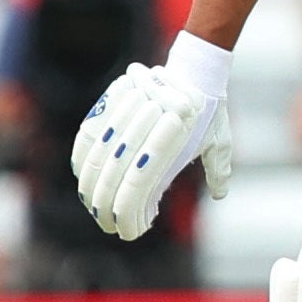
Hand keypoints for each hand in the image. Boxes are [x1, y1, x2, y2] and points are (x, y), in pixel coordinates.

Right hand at [71, 57, 233, 240]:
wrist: (192, 71)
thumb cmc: (209, 112)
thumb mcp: (219, 140)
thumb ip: (218, 168)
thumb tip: (220, 194)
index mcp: (174, 138)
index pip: (139, 185)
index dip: (127, 212)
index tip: (127, 230)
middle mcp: (146, 126)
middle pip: (113, 174)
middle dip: (107, 205)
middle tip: (108, 224)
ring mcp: (124, 114)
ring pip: (96, 156)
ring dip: (91, 186)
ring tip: (94, 206)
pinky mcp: (108, 104)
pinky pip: (87, 136)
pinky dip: (82, 160)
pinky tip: (83, 178)